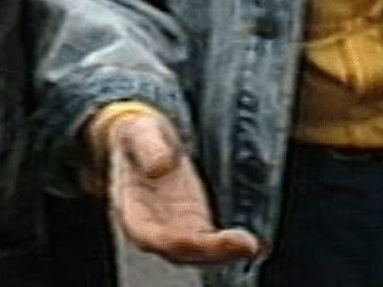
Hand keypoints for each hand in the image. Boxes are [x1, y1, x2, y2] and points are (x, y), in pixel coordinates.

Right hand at [99, 111, 262, 265]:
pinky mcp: (196, 222)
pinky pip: (212, 240)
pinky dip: (230, 245)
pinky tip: (251, 245)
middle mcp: (153, 225)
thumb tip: (161, 167)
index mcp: (131, 207)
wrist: (146, 138)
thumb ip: (148, 146)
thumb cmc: (138, 136)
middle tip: (243, 245)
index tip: (197, 240)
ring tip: (250, 246)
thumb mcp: (139, 130)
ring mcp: (176, 226)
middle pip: (179, 249)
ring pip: (198, 250)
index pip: (148, 235)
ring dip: (224, 252)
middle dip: (209, 251)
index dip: (173, 241)